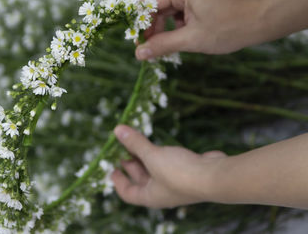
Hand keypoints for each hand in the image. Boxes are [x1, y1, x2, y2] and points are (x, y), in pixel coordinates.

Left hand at [111, 124, 226, 207]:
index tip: (111, 169)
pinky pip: (166, 162)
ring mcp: (174, 182)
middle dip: (130, 163)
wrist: (214, 176)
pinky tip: (156, 143)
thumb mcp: (152, 156)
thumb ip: (135, 143)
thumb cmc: (178, 173)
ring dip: (144, 156)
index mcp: (150, 196)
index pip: (128, 193)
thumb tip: (117, 130)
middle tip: (121, 147)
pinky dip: (158, 153)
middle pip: (140, 178)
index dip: (117, 182)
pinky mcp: (186, 171)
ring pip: (154, 168)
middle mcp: (161, 192)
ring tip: (135, 140)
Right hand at [136, 0, 264, 58]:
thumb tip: (140, 53)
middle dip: (150, 25)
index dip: (138, 19)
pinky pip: (180, 8)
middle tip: (148, 47)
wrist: (261, 22)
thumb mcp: (192, 40)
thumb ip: (162, 45)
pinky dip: (175, 23)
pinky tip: (179, 37)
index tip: (135, 38)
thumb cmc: (230, 29)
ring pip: (168, 7)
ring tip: (163, 45)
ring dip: (163, 26)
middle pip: (157, 2)